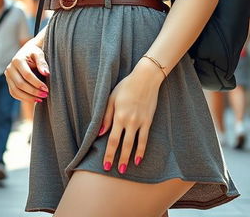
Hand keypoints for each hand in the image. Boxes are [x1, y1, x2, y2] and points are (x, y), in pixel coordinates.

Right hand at [4, 38, 49, 102]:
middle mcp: (10, 68)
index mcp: (17, 60)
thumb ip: (42, 62)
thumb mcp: (39, 53)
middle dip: (33, 92)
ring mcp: (7, 76)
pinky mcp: (9, 82)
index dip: (37, 83)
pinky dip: (23, 98)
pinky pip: (14, 93)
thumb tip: (46, 73)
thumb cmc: (34, 52)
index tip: (46, 89)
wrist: (26, 51)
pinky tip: (34, 99)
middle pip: (20, 84)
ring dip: (28, 97)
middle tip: (45, 95)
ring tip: (40, 99)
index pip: (27, 75)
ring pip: (16, 91)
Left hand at [99, 58, 163, 174]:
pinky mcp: (148, 121)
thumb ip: (105, 116)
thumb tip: (100, 133)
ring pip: (134, 144)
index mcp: (118, 115)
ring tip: (125, 169)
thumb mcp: (111, 98)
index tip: (105, 165)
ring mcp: (140, 122)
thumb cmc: (126, 86)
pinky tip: (139, 159)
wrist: (146, 78)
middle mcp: (129, 121)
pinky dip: (141, 150)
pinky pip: (145, 139)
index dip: (108, 154)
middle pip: (122, 145)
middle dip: (117, 159)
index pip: (112, 139)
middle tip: (114, 171)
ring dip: (129, 158)